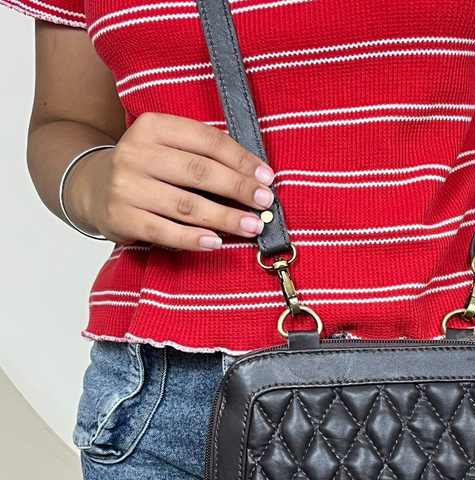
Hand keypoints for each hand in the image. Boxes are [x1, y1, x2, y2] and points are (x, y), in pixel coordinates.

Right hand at [64, 113, 275, 250]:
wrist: (92, 187)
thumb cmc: (147, 168)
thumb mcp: (167, 146)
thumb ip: (203, 153)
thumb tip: (256, 176)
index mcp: (152, 127)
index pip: (206, 140)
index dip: (241, 160)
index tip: (267, 177)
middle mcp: (135, 153)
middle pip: (199, 172)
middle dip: (238, 188)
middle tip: (265, 202)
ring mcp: (126, 187)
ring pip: (186, 205)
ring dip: (225, 217)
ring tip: (252, 226)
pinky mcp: (122, 218)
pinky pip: (165, 232)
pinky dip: (194, 239)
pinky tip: (217, 242)